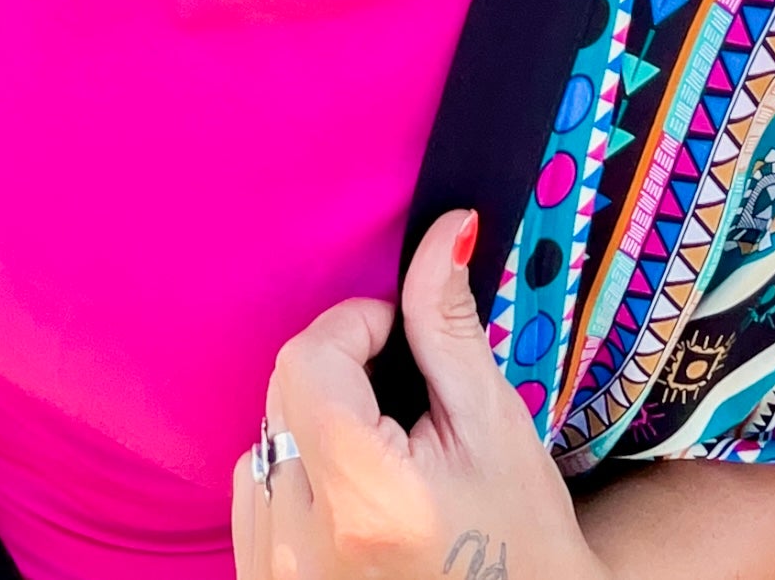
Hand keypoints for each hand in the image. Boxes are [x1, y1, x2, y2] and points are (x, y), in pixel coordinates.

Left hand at [231, 210, 604, 579]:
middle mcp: (304, 544)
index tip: (398, 340)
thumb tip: (447, 228)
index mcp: (367, 499)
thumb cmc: (521, 537)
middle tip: (403, 401)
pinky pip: (253, 494)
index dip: (354, 327)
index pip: (307, 360)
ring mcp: (277, 575)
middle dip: (340, 372)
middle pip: (282, 393)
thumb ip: (448, 322)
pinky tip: (348, 496)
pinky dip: (292, 475)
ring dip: (312, 423)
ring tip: (381, 455)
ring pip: (263, 438)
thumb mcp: (494, 423)